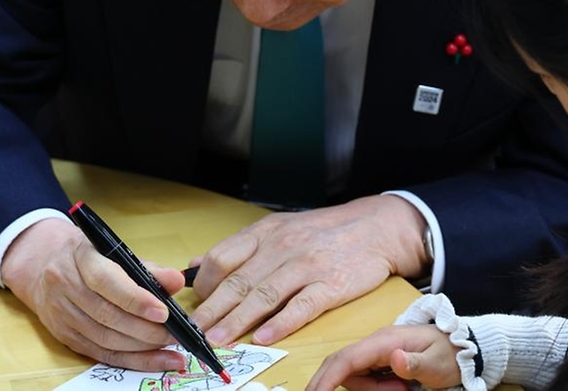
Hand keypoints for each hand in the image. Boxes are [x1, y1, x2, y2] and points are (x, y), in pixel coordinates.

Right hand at [1, 218, 186, 370]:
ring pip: (104, 339)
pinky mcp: (64, 336)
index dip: (136, 299)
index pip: (107, 281)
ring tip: (170, 347)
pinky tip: (156, 360)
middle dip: (146, 329)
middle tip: (174, 334)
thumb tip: (176, 281)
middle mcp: (66, 286)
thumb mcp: (116, 252)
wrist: (43, 265)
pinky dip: (131, 360)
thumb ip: (148, 268)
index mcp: (81, 257)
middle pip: (107, 316)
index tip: (164, 312)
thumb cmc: (88, 257)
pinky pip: (100, 354)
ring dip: (141, 347)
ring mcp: (62, 314)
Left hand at [190, 195, 428, 344]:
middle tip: (193, 332)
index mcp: (266, 232)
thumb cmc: (324, 231)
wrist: (376, 227)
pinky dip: (282, 323)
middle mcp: (283, 246)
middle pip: (239, 281)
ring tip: (218, 340)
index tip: (192, 306)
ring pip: (265, 295)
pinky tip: (265, 338)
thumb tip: (195, 265)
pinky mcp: (332, 285)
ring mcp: (307, 265)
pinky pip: (302, 306)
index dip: (203, 284)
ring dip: (238, 321)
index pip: (222, 257)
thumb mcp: (278, 227)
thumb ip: (239, 248)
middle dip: (212, 310)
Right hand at [306, 324, 461, 390]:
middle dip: (345, 386)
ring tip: (403, 390)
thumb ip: (415, 362)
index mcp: (384, 341)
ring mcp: (376, 352)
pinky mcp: (379, 361)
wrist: (461, 348)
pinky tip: (398, 388)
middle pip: (344, 369)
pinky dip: (375, 388)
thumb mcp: (437, 363)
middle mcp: (375, 344)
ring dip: (371, 390)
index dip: (326, 378)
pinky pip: (364, 378)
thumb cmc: (449, 354)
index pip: (346, 359)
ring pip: (353, 377)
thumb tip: (393, 358)